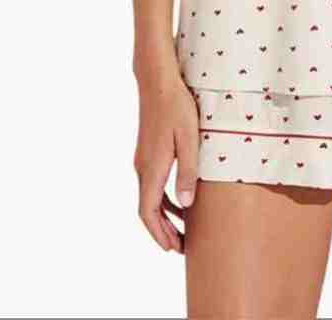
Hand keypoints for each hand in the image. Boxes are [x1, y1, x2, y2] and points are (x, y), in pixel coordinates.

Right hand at [134, 69, 199, 252]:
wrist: (158, 82)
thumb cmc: (177, 108)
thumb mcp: (189, 139)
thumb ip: (188, 172)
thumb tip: (186, 204)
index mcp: (152, 168)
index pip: (149, 213)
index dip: (160, 234)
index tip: (173, 249)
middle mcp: (142, 168)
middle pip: (147, 210)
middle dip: (163, 232)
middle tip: (181, 248)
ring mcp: (143, 160)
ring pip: (149, 198)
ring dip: (164, 217)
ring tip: (182, 231)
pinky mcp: (147, 152)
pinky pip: (152, 184)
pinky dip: (163, 199)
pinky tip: (179, 201)